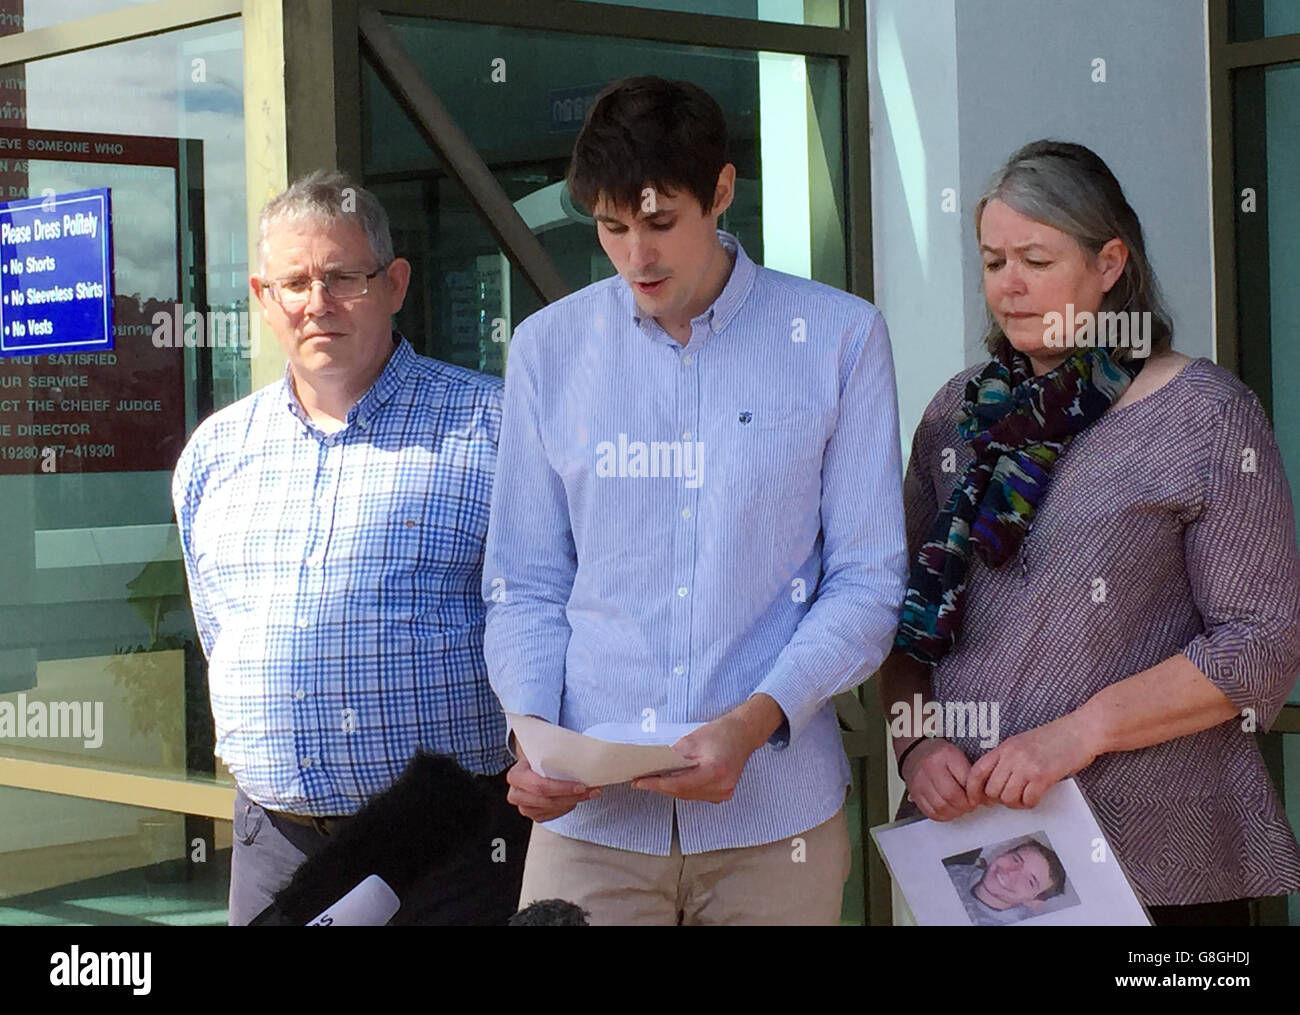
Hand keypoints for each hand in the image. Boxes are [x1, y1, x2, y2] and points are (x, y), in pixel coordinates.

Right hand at [505, 737, 600, 821]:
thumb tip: (580, 749)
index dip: (562, 788)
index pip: (540, 786)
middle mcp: (516, 794)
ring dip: (573, 802)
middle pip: (548, 800)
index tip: (581, 785)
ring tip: (589, 793)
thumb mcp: (540, 750)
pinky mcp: (534, 815)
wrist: (529, 766)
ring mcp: (524, 807)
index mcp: (516, 776)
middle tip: (591, 790)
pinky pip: (553, 815)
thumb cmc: (537, 757)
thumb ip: (553, 750)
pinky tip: (576, 798)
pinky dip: (567, 807)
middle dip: (572, 796)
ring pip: (552, 809)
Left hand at [631, 708, 766, 802]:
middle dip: (660, 786)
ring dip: (670, 789)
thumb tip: (654, 767)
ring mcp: (723, 793)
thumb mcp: (693, 739)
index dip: (657, 784)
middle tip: (640, 780)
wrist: (744, 734)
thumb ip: (674, 756)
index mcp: (715, 771)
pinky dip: (683, 789)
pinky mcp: (723, 794)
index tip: (639, 782)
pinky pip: (696, 795)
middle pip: (682, 792)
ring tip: (652, 780)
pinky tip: (672, 782)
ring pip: (688, 795)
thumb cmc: (721, 732)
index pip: (679, 784)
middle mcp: (721, 786)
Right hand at [899, 738, 976, 820]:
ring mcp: (920, 781)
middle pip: (951, 795)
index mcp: (946, 755)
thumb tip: (981, 794)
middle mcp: (931, 767)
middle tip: (969, 805)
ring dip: (954, 812)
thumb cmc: (941, 755)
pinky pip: (930, 812)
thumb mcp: (959, 756)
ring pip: (940, 806)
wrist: (917, 752)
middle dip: (964, 805)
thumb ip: (970, 773)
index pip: (965, 780)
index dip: (975, 794)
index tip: (977, 798)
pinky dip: (942, 815)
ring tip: (959, 808)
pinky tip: (948, 810)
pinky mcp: (915, 793)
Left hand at [965, 714, 1098, 808]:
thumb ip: (1006, 759)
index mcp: (1004, 747)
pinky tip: (1036, 796)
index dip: (972, 789)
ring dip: (1016, 803)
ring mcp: (1027, 766)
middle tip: (1010, 797)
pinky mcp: (1043, 776)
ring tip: (1025, 797)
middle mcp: (1012, 756)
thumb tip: (993, 782)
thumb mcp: (1022, 743)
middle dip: (998, 799)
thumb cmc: (1054, 738)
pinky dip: (1031, 803)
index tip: (975, 800)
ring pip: (1008, 798)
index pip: (977, 771)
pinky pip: (1028, 800)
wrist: (1080, 731)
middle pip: (991, 790)